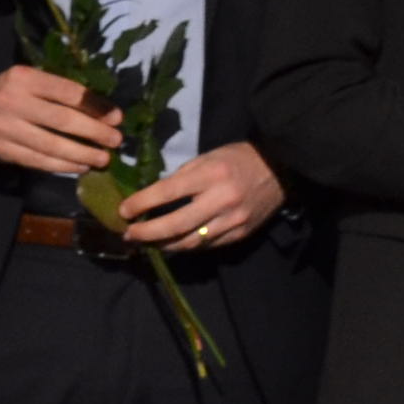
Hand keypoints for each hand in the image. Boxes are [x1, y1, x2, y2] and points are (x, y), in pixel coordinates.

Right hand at [0, 65, 122, 177]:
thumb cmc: (9, 91)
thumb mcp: (29, 79)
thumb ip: (58, 90)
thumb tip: (103, 110)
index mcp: (25, 77)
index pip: (67, 92)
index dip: (95, 106)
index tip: (117, 117)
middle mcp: (14, 101)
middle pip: (62, 119)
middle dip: (94, 132)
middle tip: (116, 140)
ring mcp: (5, 127)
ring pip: (52, 144)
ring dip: (82, 153)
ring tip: (103, 158)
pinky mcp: (1, 150)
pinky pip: (38, 160)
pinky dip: (63, 165)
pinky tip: (80, 166)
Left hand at [115, 141, 283, 249]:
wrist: (280, 170)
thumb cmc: (238, 158)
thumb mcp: (208, 157)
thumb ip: (182, 177)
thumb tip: (154, 196)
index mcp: (211, 175)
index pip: (168, 192)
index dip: (142, 203)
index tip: (124, 211)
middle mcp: (221, 200)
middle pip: (176, 225)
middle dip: (148, 232)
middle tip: (129, 234)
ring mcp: (232, 221)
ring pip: (190, 241)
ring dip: (164, 245)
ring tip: (146, 243)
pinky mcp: (240, 234)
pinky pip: (207, 246)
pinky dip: (187, 246)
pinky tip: (172, 244)